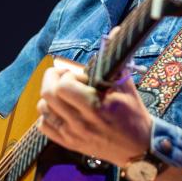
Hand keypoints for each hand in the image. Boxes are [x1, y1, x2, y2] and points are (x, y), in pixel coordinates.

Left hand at [36, 56, 151, 168]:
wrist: (138, 148)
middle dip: (52, 79)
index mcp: (96, 107)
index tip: (79, 75)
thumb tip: (115, 32)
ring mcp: (72, 135)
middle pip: (48, 95)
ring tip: (62, 93)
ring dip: (49, 96)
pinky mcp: (69, 144)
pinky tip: (60, 110)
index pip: (64, 86)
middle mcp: (81, 123)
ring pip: (43, 109)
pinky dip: (47, 115)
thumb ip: (115, 62)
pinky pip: (44, 126)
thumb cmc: (133, 116)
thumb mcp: (127, 88)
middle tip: (63, 76)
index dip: (68, 75)